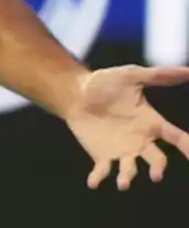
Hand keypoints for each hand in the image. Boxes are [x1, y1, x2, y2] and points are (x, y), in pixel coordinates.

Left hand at [64, 64, 188, 189]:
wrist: (76, 91)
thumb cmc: (105, 83)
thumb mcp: (132, 76)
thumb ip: (159, 75)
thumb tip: (188, 70)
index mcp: (152, 123)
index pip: (176, 138)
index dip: (188, 148)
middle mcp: (141, 141)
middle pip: (156, 159)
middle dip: (158, 168)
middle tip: (155, 175)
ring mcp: (122, 151)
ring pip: (130, 169)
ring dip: (128, 178)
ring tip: (123, 184)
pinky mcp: (101, 156)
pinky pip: (102, 171)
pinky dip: (99, 178)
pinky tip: (93, 183)